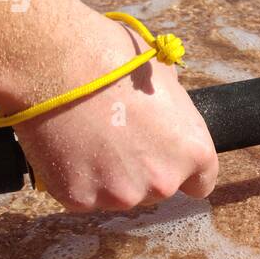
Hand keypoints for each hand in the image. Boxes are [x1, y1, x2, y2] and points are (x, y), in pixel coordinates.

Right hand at [11, 15, 217, 211]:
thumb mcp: (164, 79)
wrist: (58, 63)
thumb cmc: (114, 59)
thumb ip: (173, 112)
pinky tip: (66, 144)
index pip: (200, 183)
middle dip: (140, 169)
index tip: (164, 159)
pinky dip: (73, 176)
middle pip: (156, 189)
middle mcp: (162, 181)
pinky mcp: (80, 199)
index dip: (181, 170)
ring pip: (117, 194)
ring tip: (88, 135)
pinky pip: (81, 194)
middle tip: (116, 136)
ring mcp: (120, 194)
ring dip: (106, 175)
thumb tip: (167, 116)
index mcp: (193, 151)